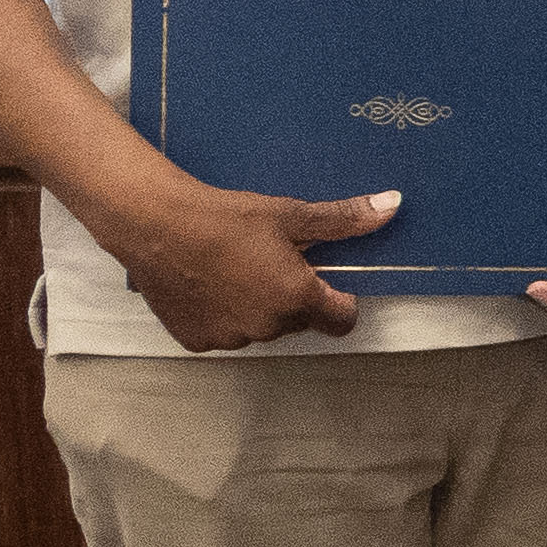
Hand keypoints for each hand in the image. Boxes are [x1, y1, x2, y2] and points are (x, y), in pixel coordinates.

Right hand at [110, 171, 393, 350]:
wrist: (153, 224)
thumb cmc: (225, 217)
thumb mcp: (290, 215)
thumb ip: (344, 220)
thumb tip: (393, 205)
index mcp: (297, 300)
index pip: (341, 321)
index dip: (339, 301)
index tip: (326, 279)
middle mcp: (267, 328)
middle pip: (298, 321)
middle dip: (293, 298)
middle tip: (270, 263)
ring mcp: (230, 338)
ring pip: (260, 328)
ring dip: (257, 308)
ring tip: (234, 270)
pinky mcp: (196, 341)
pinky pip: (224, 333)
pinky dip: (222, 315)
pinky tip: (208, 284)